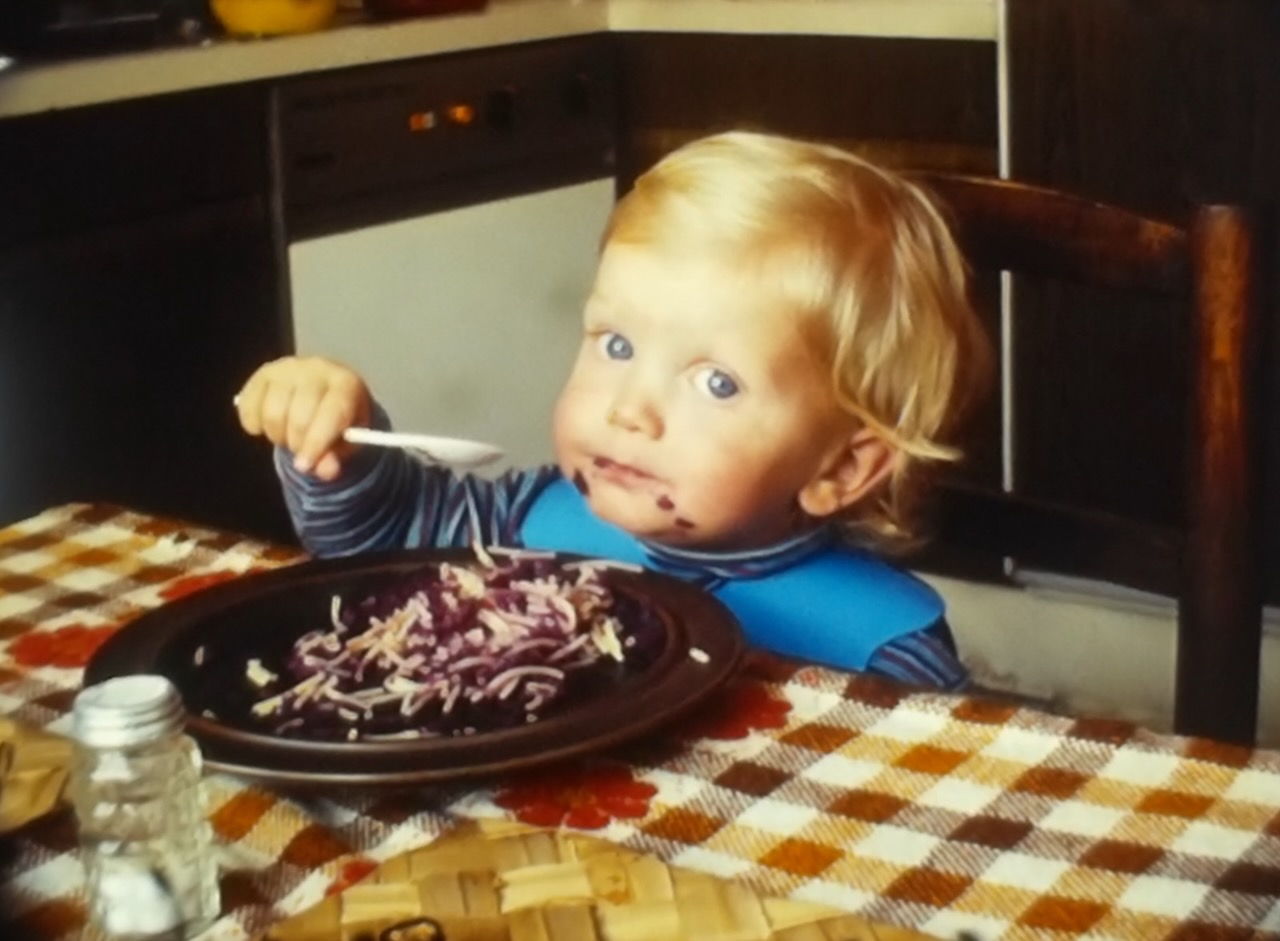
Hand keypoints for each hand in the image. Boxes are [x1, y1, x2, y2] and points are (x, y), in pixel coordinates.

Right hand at [235, 356, 371, 480]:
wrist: (322, 390)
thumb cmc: (337, 418)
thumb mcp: (345, 441)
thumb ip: (336, 457)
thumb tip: (326, 471)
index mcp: (346, 383)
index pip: (331, 413)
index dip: (316, 442)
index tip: (304, 466)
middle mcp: (316, 369)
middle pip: (299, 416)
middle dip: (297, 443)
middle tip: (300, 450)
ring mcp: (287, 367)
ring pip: (271, 412)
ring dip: (276, 435)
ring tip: (288, 434)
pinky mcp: (263, 372)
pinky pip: (249, 406)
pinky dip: (253, 424)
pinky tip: (266, 425)